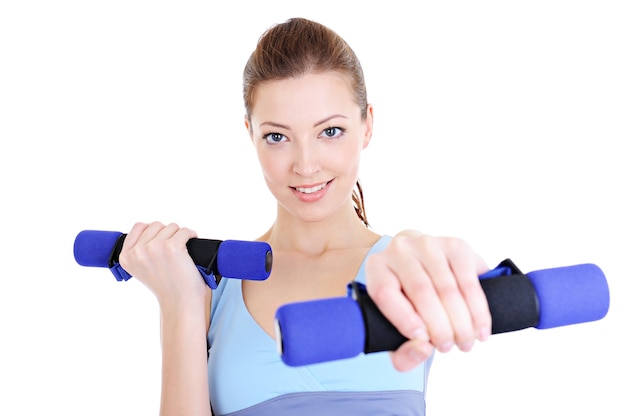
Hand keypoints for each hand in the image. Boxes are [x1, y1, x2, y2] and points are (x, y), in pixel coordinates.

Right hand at [118, 221, 207, 307]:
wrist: (180, 302)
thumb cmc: (166, 286)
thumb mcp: (141, 268)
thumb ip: (139, 251)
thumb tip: (147, 229)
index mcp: (126, 257)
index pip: (138, 227)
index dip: (153, 230)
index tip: (162, 239)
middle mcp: (138, 251)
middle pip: (156, 225)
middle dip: (167, 233)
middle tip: (174, 248)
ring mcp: (154, 248)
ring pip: (171, 227)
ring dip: (179, 234)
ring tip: (182, 250)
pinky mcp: (172, 247)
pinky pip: (185, 231)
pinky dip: (191, 235)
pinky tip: (192, 243)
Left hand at [364, 230, 491, 371]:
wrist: (423, 270)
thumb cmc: (407, 304)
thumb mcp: (396, 330)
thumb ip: (403, 353)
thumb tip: (423, 348)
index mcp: (377, 268)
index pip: (385, 293)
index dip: (404, 320)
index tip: (424, 342)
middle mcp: (399, 250)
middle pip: (421, 291)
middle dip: (440, 327)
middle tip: (449, 348)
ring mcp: (428, 244)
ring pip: (447, 288)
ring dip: (462, 321)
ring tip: (466, 342)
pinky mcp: (455, 245)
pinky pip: (469, 279)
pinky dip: (478, 308)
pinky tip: (480, 328)